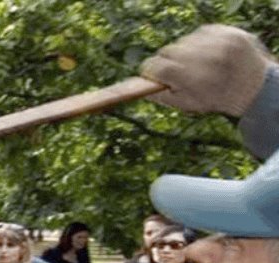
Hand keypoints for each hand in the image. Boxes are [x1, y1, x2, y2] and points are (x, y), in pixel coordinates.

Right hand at [141, 25, 274, 115]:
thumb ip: (160, 96)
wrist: (253, 85)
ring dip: (187, 52)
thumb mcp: (186, 104)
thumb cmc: (215, 98)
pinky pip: (199, 34)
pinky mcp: (222, 31)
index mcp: (187, 77)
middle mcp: (199, 56)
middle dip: (171, 62)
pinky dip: (201, 44)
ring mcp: (212, 41)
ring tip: (201, 64)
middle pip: (166, 52)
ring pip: (183, 42)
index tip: (156, 76)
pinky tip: (211, 54)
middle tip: (183, 73)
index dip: (153, 72)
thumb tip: (136, 88)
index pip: (153, 66)